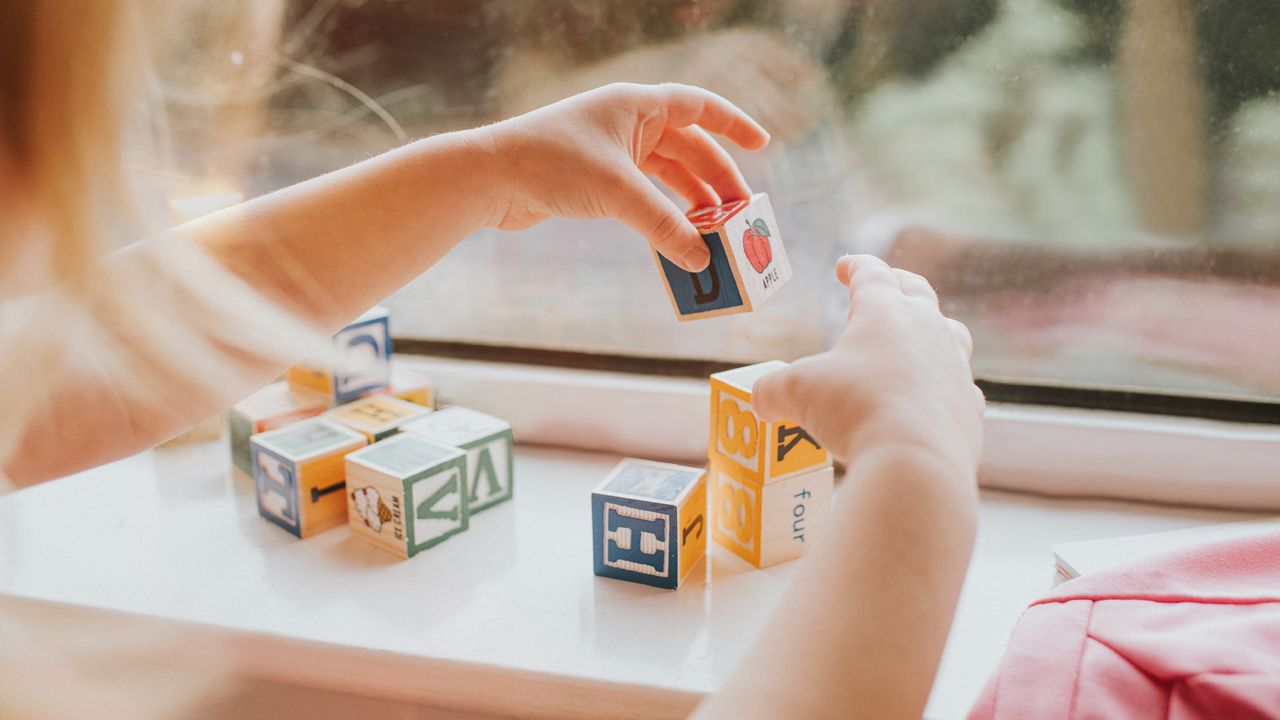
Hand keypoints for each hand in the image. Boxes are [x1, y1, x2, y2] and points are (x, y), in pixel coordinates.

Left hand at [473, 82, 769, 271]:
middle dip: (716, 182)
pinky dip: (663, 215)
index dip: (734, 125)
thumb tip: (700, 260)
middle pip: (688, 148)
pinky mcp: (595, 180)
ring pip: (666, 175)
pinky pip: (643, 195)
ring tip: (715, 234)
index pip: (700, 107)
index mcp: (637, 105)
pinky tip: (677, 238)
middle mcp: (627, 122)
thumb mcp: (618, 194)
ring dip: (691, 203)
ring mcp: (611, 151)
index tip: (762, 145)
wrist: (491, 178)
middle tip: (741, 215)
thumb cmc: (552, 165)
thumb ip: (665, 226)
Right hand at [753, 255, 984, 475]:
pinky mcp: (969, 406)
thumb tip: (759, 401)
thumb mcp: (796, 393)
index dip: (855, 266)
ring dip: (933, 328)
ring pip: (951, 333)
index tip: (845, 266)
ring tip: (921, 333)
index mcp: (885, 312)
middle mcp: (927, 329)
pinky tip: (933, 394)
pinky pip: (960, 384)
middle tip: (888, 281)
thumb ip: (772, 391)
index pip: (871, 273)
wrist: (915, 461)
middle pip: (918, 292)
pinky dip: (945, 383)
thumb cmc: (855, 410)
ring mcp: (954, 366)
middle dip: (899, 282)